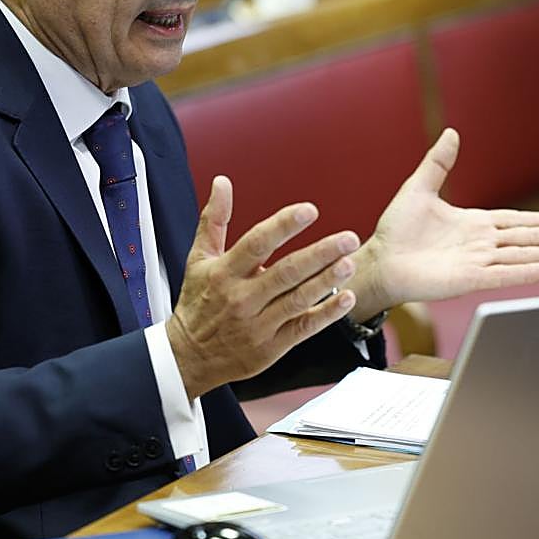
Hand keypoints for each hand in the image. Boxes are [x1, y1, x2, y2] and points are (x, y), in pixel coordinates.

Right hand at [167, 176, 358, 400]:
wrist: (189, 355)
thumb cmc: (197, 301)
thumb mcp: (198, 258)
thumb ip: (214, 219)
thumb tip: (222, 182)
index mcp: (224, 272)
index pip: (257, 244)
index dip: (284, 225)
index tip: (309, 210)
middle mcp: (242, 298)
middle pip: (286, 272)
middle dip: (320, 253)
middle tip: (348, 238)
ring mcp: (258, 324)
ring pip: (298, 299)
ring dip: (327, 280)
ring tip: (349, 261)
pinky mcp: (272, 346)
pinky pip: (304, 327)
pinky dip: (327, 313)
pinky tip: (346, 297)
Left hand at [345, 128, 538, 318]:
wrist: (378, 259)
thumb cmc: (395, 230)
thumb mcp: (419, 188)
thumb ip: (438, 163)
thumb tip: (452, 133)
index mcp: (473, 225)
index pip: (516, 222)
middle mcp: (479, 244)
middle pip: (526, 239)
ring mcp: (475, 262)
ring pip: (520, 256)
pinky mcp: (466, 279)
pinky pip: (501, 274)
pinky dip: (524, 272)